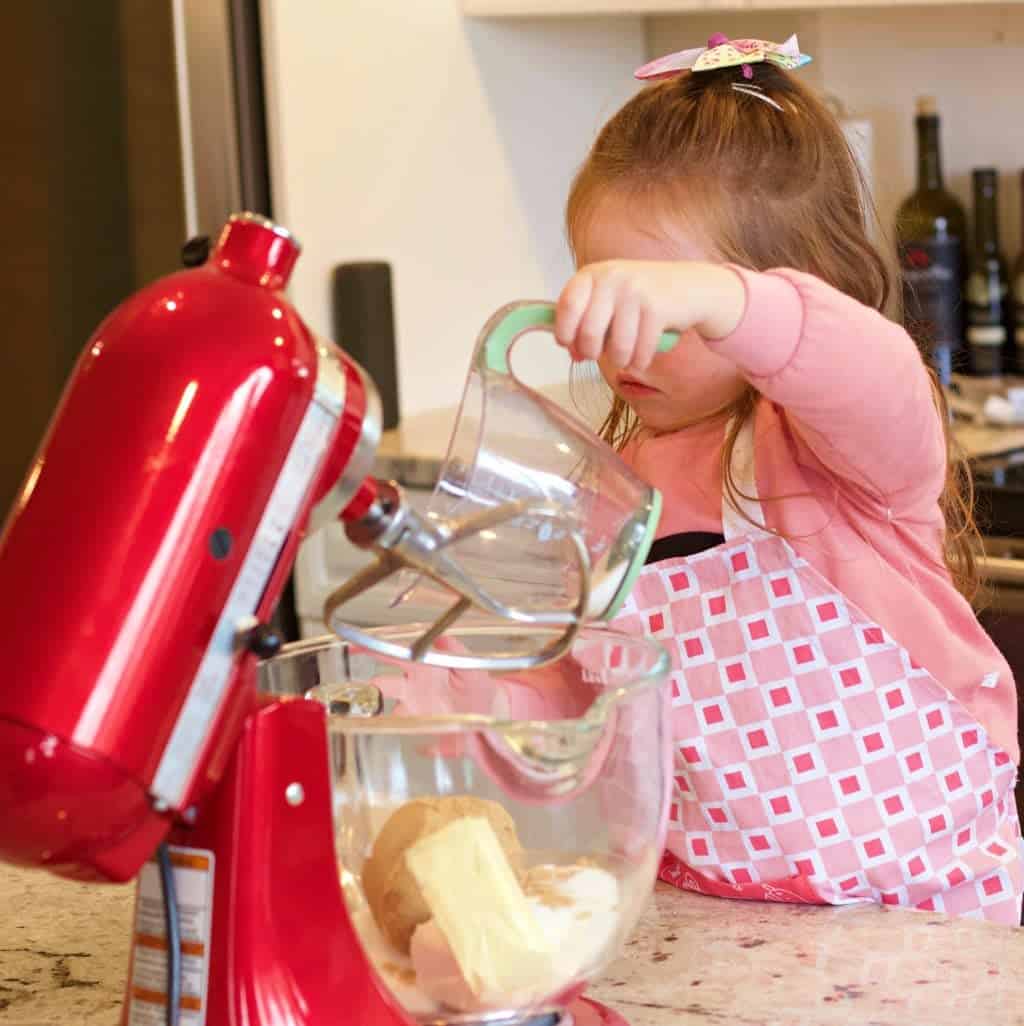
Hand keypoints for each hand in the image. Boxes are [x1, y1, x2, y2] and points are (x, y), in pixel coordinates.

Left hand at [554, 260, 746, 370]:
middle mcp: (612, 278)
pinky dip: (640, 361)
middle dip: (592, 353)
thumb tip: (572, 353)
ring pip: (616, 349)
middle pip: (588, 333)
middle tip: (601, 354)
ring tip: (625, 356)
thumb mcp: (608, 302)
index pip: (567, 306)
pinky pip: (639, 352)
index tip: (569, 345)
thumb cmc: (641, 299)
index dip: (564, 332)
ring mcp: (635, 292)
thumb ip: (584, 324)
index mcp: (593, 274)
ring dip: (620, 361)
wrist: (690, 287)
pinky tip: (642, 355)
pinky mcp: (657, 309)